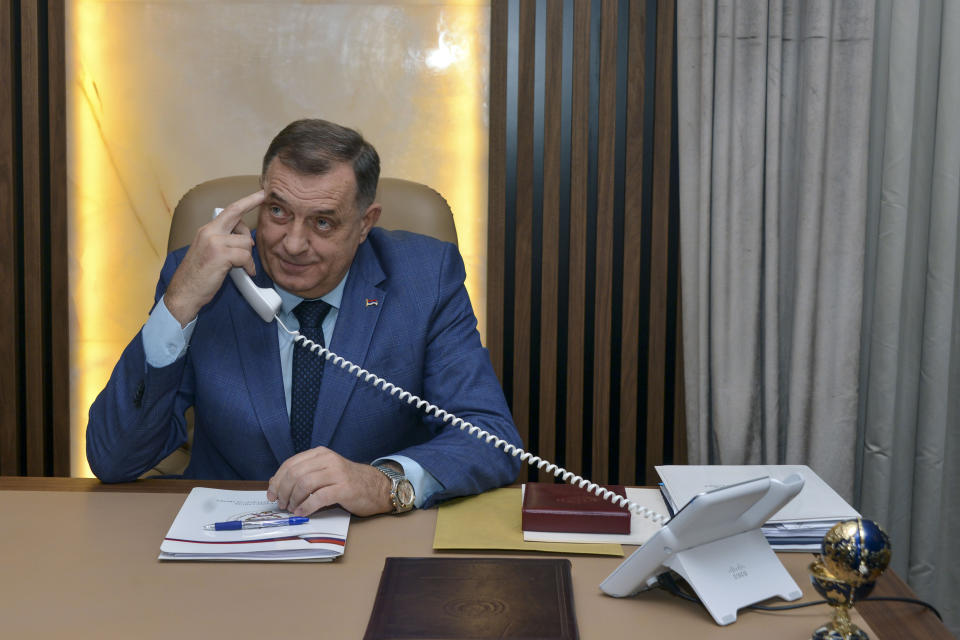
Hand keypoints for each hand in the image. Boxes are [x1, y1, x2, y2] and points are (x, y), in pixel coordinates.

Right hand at [164, 190, 264, 325]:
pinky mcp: (220, 255)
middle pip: (236, 213)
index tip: (260, 193)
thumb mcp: (209, 253)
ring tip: (242, 267)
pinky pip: (245, 256)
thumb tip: (244, 239)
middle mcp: (209, 232)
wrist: (184, 293)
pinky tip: (246, 272)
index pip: (229, 210)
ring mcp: (214, 242)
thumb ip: (224, 242)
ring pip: (246, 241)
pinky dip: (249, 266)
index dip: (246, 200)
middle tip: (264, 197)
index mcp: (207, 231)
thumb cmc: (198, 277)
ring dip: (248, 257)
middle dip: (252, 203)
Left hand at [266, 446, 393, 516]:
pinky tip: (302, 513)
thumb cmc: (347, 482)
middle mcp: (328, 460)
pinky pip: (319, 497)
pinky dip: (306, 507)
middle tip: (281, 504)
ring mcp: (337, 473)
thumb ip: (303, 474)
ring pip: (304, 484)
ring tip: (292, 509)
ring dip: (293, 500)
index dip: (277, 480)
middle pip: (295, 474)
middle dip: (283, 491)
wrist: (377, 487)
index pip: (290, 464)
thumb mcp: (324, 473)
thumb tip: (275, 484)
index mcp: (320, 454)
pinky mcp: (344, 488)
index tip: (271, 494)